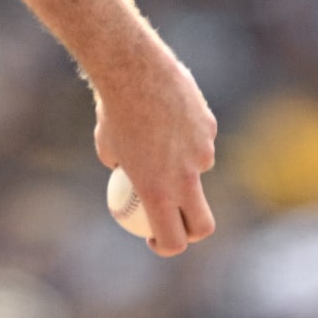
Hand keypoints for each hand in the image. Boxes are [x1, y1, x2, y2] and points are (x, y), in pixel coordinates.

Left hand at [92, 51, 217, 256]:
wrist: (132, 71)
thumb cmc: (112, 110)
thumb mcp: (107, 146)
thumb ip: (124, 166)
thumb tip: (130, 177)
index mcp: (157, 190)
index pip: (173, 238)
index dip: (165, 246)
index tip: (153, 239)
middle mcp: (185, 177)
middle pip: (202, 224)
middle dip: (192, 230)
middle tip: (174, 219)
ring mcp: (202, 153)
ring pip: (198, 172)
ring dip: (183, 167)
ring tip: (154, 134)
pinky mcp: (210, 128)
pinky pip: (200, 141)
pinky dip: (187, 136)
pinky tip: (166, 112)